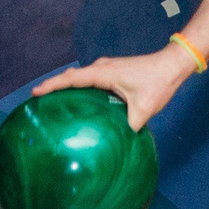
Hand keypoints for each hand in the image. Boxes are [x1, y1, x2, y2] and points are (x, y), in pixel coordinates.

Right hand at [32, 44, 191, 131]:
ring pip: (80, 77)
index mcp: (104, 73)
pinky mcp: (113, 72)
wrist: (172, 65)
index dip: (51, 85)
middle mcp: (102, 67)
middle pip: (71, 76)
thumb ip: (129, 127)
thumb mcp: (143, 109)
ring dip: (66, 86)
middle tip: (37, 99)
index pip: (71, 79)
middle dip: (53, 86)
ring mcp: (107, 68)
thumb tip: (117, 143)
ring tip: (52, 101)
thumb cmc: (158, 83)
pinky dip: (80, 87)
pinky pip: (90, 80)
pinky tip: (79, 102)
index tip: (35, 93)